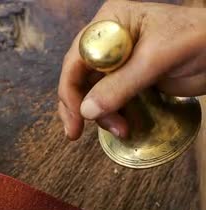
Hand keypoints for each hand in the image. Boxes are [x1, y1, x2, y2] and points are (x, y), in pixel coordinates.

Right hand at [58, 0, 205, 139]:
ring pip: (91, 91)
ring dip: (100, 115)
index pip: (76, 57)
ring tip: (120, 130)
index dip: (71, 88)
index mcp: (110, 23)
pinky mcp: (128, 78)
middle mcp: (108, 39)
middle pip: (78, 76)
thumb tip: (86, 111)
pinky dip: (111, 115)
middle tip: (76, 132)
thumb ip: (121, 85)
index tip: (77, 116)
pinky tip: (122, 126)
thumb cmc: (201, 40)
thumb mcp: (157, 60)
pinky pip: (108, 98)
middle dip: (80, 106)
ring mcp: (117, 60)